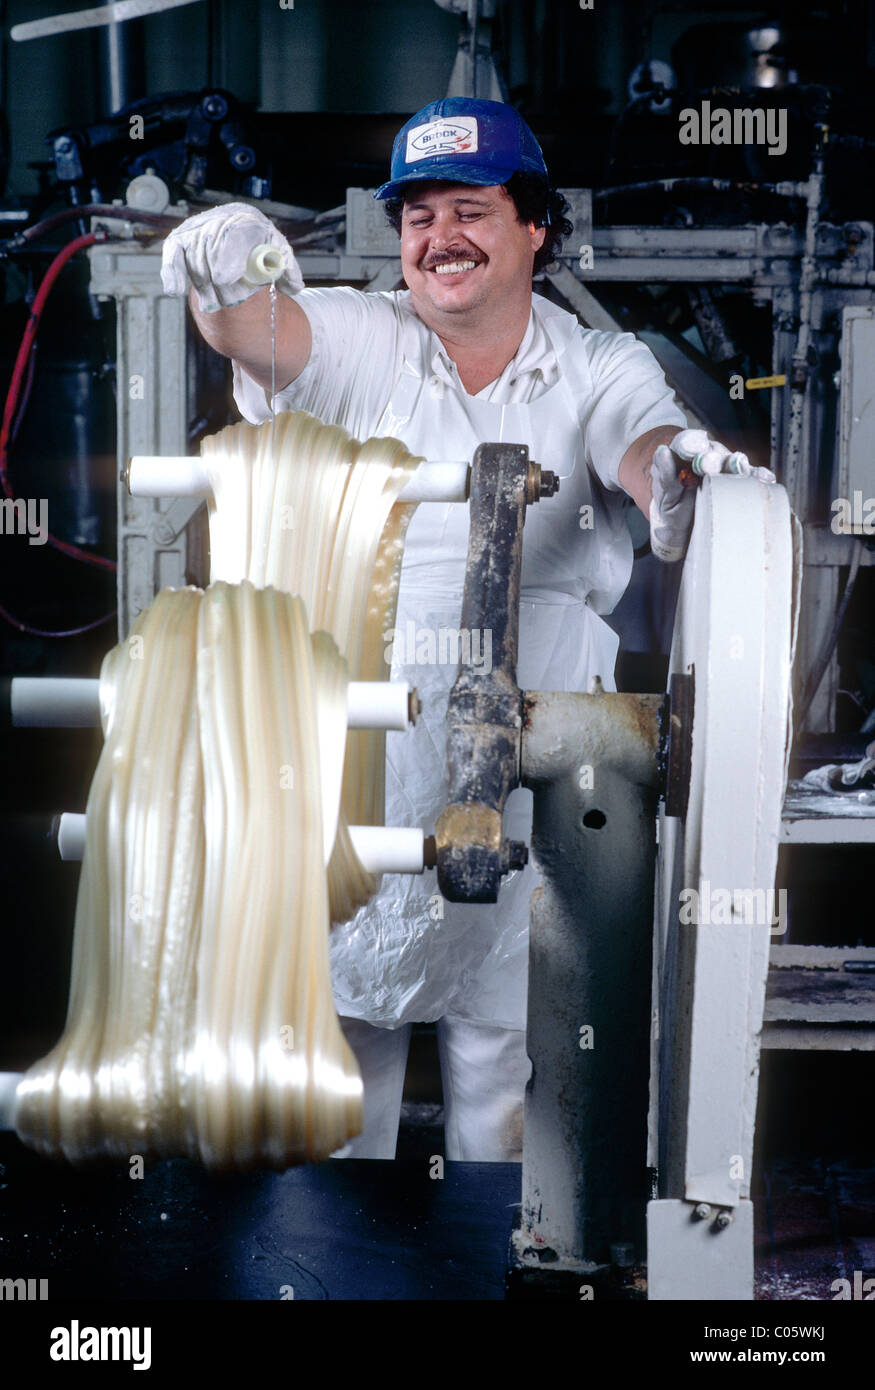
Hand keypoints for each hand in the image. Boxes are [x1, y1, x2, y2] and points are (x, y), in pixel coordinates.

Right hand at [160, 202, 303, 312]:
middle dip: (220, 282)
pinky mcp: (180, 239)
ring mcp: (199, 228)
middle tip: (230, 301)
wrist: (239, 233)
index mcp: (249, 221)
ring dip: (205, 286)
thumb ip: (288, 271)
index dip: (228, 256)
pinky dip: (172, 273)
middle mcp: (221, 219)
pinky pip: (173, 255)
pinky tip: (175, 290)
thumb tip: (294, 286)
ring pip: (195, 259)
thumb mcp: (280, 256)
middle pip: (213, 250)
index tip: (224, 279)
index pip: (235, 234)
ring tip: (217, 301)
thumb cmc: (262, 247)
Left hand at [649, 428, 775, 562]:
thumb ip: (664, 472)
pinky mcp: (738, 483)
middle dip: (711, 459)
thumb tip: (662, 450)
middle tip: (707, 466)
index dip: (689, 444)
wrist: (683, 527)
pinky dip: (758, 476)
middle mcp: (708, 456)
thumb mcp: (664, 491)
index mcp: (686, 453)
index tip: (689, 450)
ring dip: (737, 465)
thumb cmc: (672, 504)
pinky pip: (750, 477)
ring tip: (739, 467)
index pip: (687, 442)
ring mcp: (724, 469)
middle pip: (712, 452)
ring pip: (732, 463)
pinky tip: (766, 477)